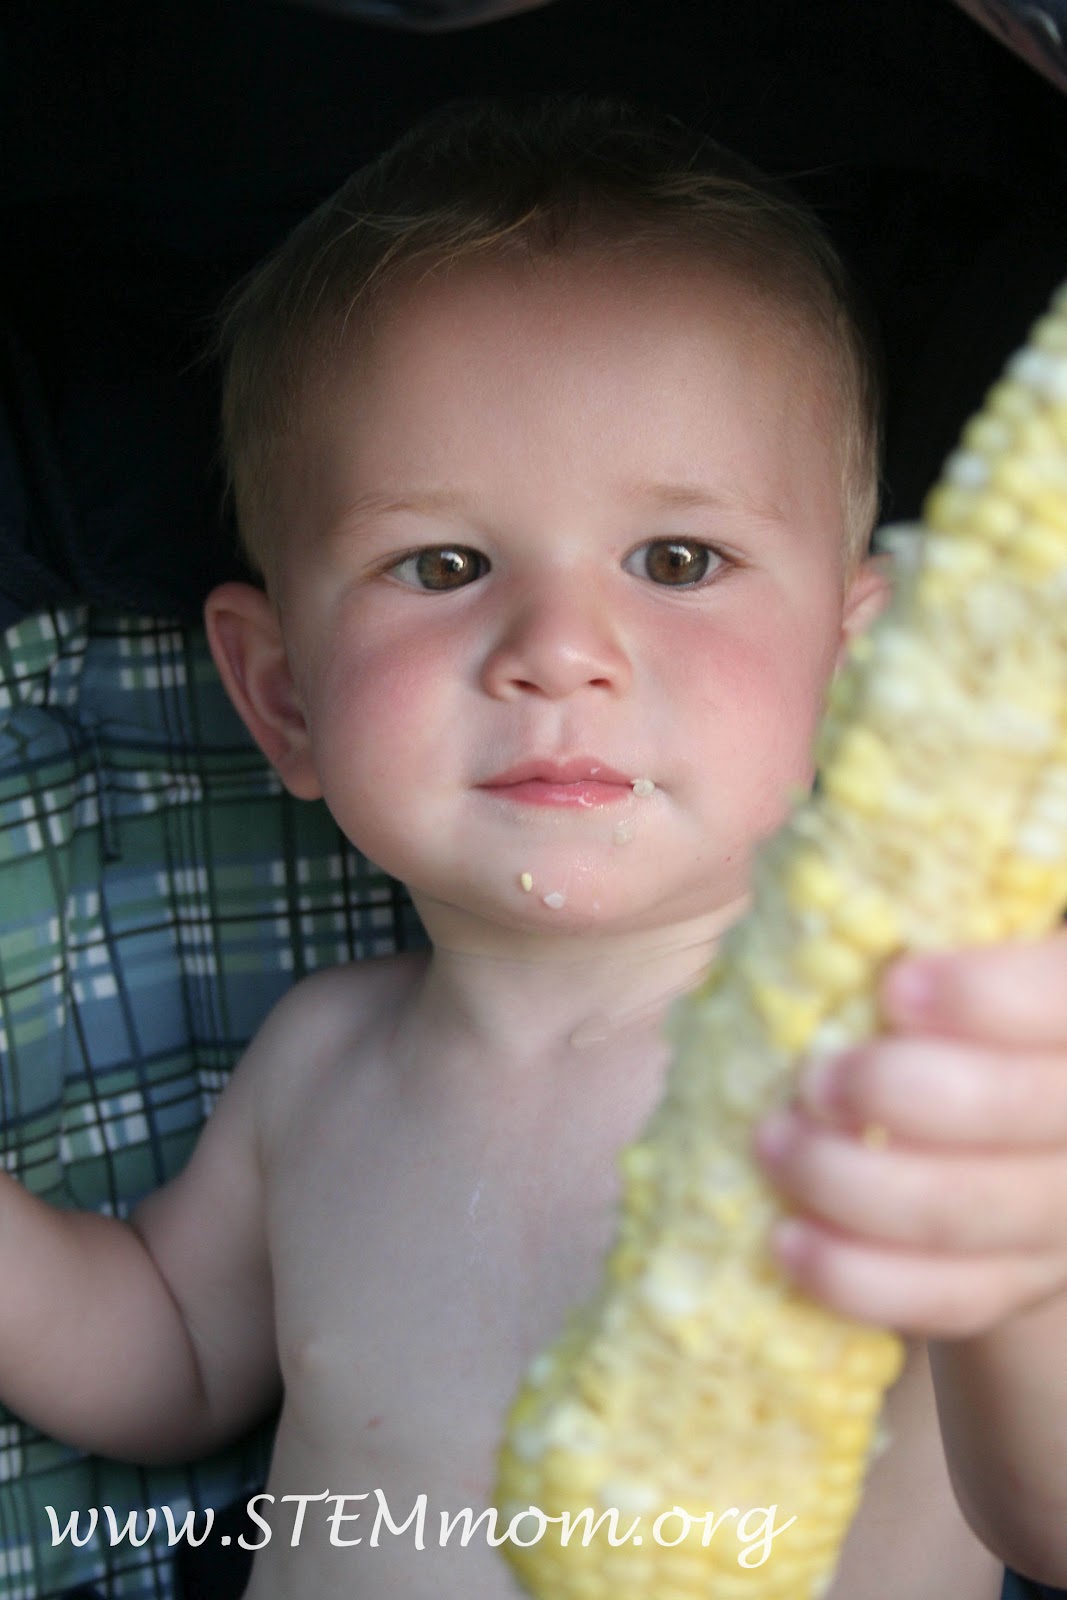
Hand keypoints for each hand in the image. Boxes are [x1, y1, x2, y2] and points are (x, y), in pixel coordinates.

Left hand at [754, 929, 1066, 1337]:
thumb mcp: (952, 930)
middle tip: (817, 1076)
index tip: (895, 986)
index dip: (996, 997)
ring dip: (863, 1185)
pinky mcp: (1021, 1284)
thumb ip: (925, 905)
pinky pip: (952, 1298)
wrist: (983, 1111)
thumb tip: (835, 864)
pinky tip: (788, 1242)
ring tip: (776, 1143)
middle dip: (911, 1094)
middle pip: (1038, 1113)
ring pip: (984, 1216)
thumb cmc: (942, 995)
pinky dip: (861, 1279)